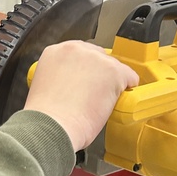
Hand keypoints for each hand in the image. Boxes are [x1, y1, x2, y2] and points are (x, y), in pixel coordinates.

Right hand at [23, 41, 138, 151]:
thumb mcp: (46, 86)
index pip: (80, 54)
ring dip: (111, 83)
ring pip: (114, 67)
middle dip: (98, 75)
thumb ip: (62, 77)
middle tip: (93, 95)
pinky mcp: (113, 71)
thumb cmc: (46, 117)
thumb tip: (75, 84)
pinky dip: (127, 90)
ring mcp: (95, 58)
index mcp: (55, 52)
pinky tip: (115, 102)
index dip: (85, 71)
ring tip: (99, 103)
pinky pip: (130, 77)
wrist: (51, 126)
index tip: (86, 82)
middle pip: (98, 57)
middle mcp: (75, 49)